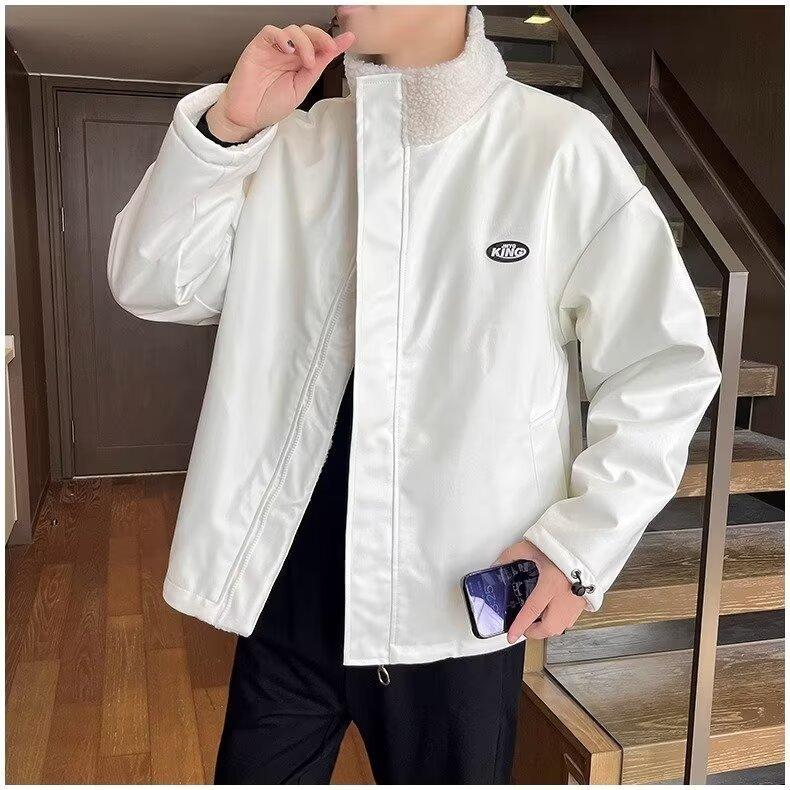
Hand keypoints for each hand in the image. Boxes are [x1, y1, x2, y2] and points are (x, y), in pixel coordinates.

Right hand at [206, 24, 355, 141]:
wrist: (248, 116)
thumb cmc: (269, 105)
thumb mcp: (301, 89)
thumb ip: (316, 70)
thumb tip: (333, 54)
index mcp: (299, 64)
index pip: (318, 47)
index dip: (333, 41)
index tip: (348, 39)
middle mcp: (288, 54)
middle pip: (307, 33)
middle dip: (321, 38)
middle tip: (328, 48)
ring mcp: (274, 49)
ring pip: (292, 30)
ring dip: (304, 42)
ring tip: (307, 61)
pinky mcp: (258, 47)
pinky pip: (271, 32)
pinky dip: (282, 37)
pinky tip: (288, 50)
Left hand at [495, 540, 585, 642]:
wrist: (587, 545)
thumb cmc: (562, 545)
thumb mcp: (531, 547)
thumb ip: (511, 555)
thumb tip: (497, 564)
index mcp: (551, 584)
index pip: (532, 611)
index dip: (520, 626)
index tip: (511, 636)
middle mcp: (565, 597)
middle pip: (549, 628)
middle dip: (534, 632)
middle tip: (524, 627)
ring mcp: (576, 602)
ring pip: (561, 627)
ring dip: (547, 627)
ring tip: (537, 619)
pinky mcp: (584, 602)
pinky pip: (569, 620)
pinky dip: (558, 621)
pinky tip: (551, 611)